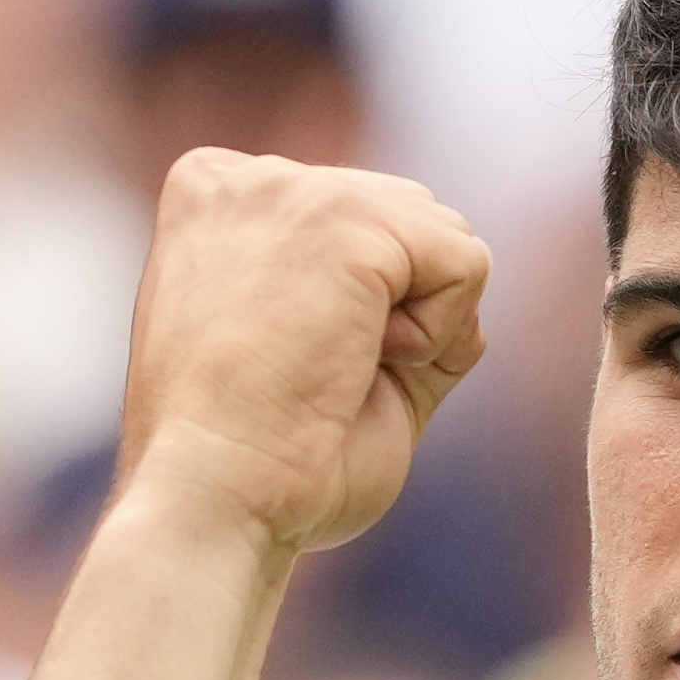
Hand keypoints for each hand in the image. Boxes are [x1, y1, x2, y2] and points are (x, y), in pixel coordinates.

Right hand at [114, 152, 491, 560]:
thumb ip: (372, 299)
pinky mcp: (347, 219)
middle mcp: (246, 177)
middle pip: (404, 219)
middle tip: (313, 379)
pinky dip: (437, 337)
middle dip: (395, 311)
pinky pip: (466, 265)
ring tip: (329, 371)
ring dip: (417, 326)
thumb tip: (467, 277)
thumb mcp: (305, 358)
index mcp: (214, 200)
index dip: (355, 309)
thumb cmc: (252, 464)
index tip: (278, 367)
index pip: (350, 222)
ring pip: (443, 237)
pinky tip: (355, 365)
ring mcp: (293, 189)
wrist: (212, 501)